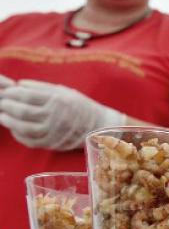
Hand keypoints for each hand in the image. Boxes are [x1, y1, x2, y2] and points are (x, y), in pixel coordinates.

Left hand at [0, 80, 125, 150]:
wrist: (99, 125)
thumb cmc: (80, 105)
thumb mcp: (64, 91)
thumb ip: (41, 88)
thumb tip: (19, 85)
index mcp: (58, 100)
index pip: (27, 96)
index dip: (12, 93)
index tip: (6, 91)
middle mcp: (56, 116)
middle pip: (23, 111)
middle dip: (7, 106)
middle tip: (1, 102)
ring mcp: (55, 131)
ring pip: (24, 128)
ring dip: (9, 122)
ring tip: (2, 116)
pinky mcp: (53, 143)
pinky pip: (31, 141)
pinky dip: (19, 135)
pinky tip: (14, 129)